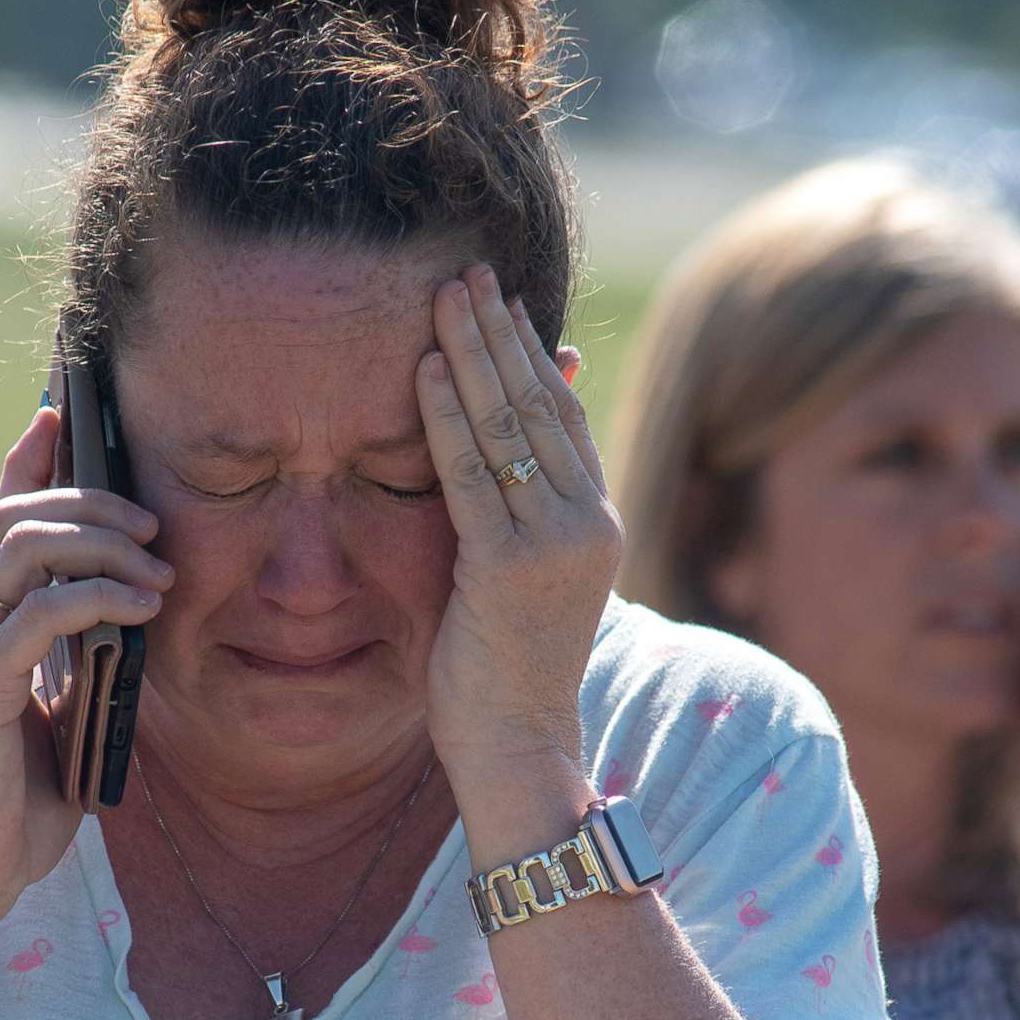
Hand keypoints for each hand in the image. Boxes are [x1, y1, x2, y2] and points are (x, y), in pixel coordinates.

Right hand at [0, 403, 171, 947]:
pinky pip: (40, 614)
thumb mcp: (60, 717)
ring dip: (103, 545)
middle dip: (91, 499)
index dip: (27, 460)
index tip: (63, 414)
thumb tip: (131, 620)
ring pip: (26, 548)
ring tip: (159, 571)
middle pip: (15, 516)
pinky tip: (142, 609)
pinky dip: (98, 598)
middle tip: (154, 524)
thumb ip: (79, 665)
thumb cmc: (11, 807)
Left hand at [414, 266, 621, 797]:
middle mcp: (586, 524)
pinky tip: (425, 370)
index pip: (562, 416)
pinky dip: (447, 417)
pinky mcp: (510, 569)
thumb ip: (514, 511)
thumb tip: (497, 454)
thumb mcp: (517, 577)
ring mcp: (554, 545)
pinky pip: (473, 476)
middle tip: (467, 271)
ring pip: (510, 427)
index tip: (498, 300)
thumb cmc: (505, 672)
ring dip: (473, 354)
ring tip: (444, 296)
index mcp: (594, 523)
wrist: (521, 748)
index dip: (529, 353)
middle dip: (499, 333)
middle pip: (540, 404)